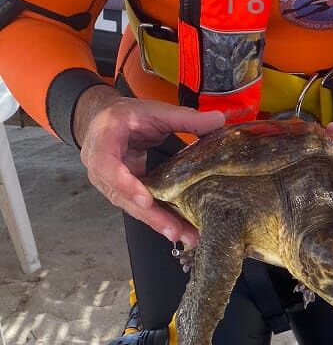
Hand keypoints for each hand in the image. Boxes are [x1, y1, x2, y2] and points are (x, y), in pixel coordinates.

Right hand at [75, 87, 224, 243]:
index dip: (125, 185)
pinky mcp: (123, 193)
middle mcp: (102, 168)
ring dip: (158, 222)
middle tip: (175, 230)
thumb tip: (218, 119)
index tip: (146, 199)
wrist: (105, 121)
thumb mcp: (153, 110)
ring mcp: (110, 184)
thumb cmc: (125, 115)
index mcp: (103, 141)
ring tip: (184, 235)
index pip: (107, 167)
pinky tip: (179, 229)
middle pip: (123, 197)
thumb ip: (184, 117)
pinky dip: (159, 218)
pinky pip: (139, 208)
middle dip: (151, 215)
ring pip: (132, 207)